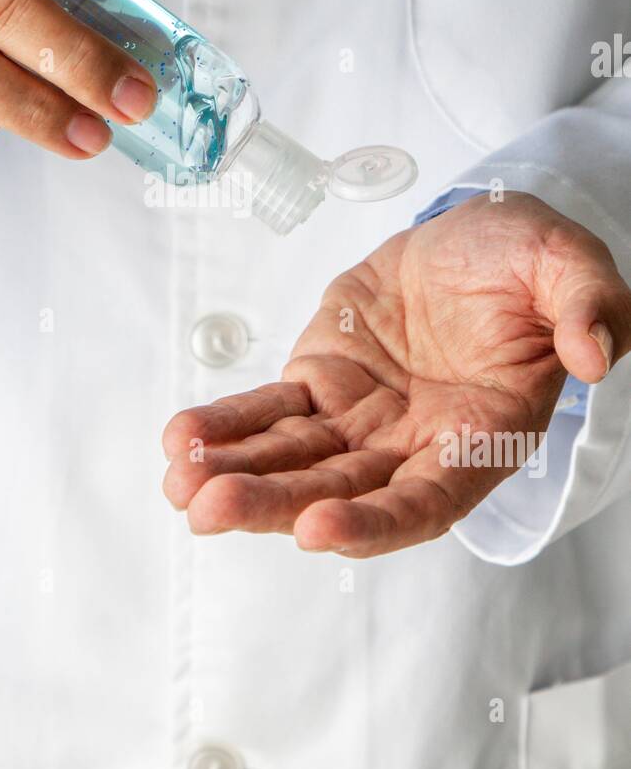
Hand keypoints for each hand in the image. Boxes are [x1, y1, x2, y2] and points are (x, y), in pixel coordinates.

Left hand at [163, 192, 630, 556]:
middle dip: (276, 503)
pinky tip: (182, 439)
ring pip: (296, 459)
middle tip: (211, 508)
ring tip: (179, 481)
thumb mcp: (571, 269)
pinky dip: (228, 426)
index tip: (318, 532)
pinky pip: (270, 410)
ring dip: (237, 473)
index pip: (427, 500)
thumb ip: (590, 308)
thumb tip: (596, 353)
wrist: (476, 235)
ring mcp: (362, 417)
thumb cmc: (528, 261)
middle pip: (341, 492)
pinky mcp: (322, 380)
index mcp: (481, 437)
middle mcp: (415, 443)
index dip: (374, 523)